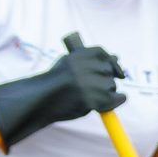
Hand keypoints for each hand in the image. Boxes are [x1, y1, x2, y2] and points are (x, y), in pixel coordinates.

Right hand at [0, 37, 124, 151]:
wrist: (40, 101)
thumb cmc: (52, 83)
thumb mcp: (67, 63)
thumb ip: (90, 60)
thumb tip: (117, 57)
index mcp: (79, 55)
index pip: (102, 53)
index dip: (110, 61)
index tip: (112, 69)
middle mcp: (87, 67)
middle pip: (109, 70)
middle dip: (104, 79)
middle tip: (90, 88)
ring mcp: (92, 84)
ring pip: (111, 85)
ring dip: (105, 92)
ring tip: (88, 97)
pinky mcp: (96, 100)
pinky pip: (118, 98)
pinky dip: (116, 101)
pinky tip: (105, 103)